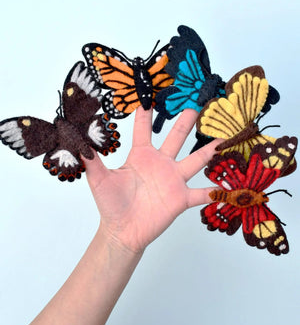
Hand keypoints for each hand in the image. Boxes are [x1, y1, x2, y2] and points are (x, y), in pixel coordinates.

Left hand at [83, 107, 220, 253]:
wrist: (123, 230)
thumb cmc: (111, 204)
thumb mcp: (99, 180)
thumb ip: (92, 160)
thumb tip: (77, 141)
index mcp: (141, 155)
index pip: (144, 129)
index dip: (146, 112)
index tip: (152, 94)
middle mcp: (161, 163)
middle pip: (176, 137)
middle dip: (186, 121)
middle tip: (197, 105)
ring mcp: (173, 180)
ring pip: (196, 159)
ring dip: (210, 150)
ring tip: (224, 137)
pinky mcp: (181, 198)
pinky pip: (201, 193)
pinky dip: (214, 190)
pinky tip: (228, 186)